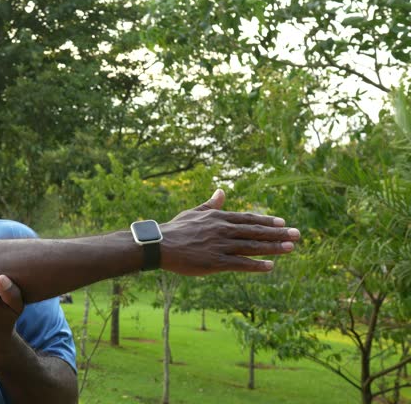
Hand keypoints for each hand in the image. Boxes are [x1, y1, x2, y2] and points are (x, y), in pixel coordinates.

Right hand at [159, 189, 300, 275]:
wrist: (159, 245)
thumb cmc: (175, 229)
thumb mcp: (194, 213)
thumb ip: (211, 205)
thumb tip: (221, 191)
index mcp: (218, 218)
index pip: (247, 219)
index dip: (266, 221)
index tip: (282, 223)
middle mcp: (222, 230)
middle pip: (255, 232)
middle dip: (277, 234)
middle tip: (297, 234)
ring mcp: (220, 246)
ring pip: (252, 246)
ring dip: (273, 247)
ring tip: (291, 248)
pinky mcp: (215, 262)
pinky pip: (240, 264)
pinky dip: (256, 265)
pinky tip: (270, 266)